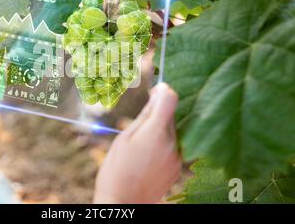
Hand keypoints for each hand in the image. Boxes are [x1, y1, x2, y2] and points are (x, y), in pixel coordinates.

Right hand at [93, 83, 181, 203]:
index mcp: (157, 132)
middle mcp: (173, 143)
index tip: (153, 93)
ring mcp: (177, 157)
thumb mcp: (124, 138)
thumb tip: (158, 93)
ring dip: (160, 130)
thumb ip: (144, 115)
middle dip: (157, 113)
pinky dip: (163, 144)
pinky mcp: (177, 168)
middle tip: (138, 124)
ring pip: (172, 131)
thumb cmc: (117, 169)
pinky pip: (173, 146)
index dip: (162, 91)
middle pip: (171, 115)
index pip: (171, 98)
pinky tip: (147, 156)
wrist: (124, 203)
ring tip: (140, 145)